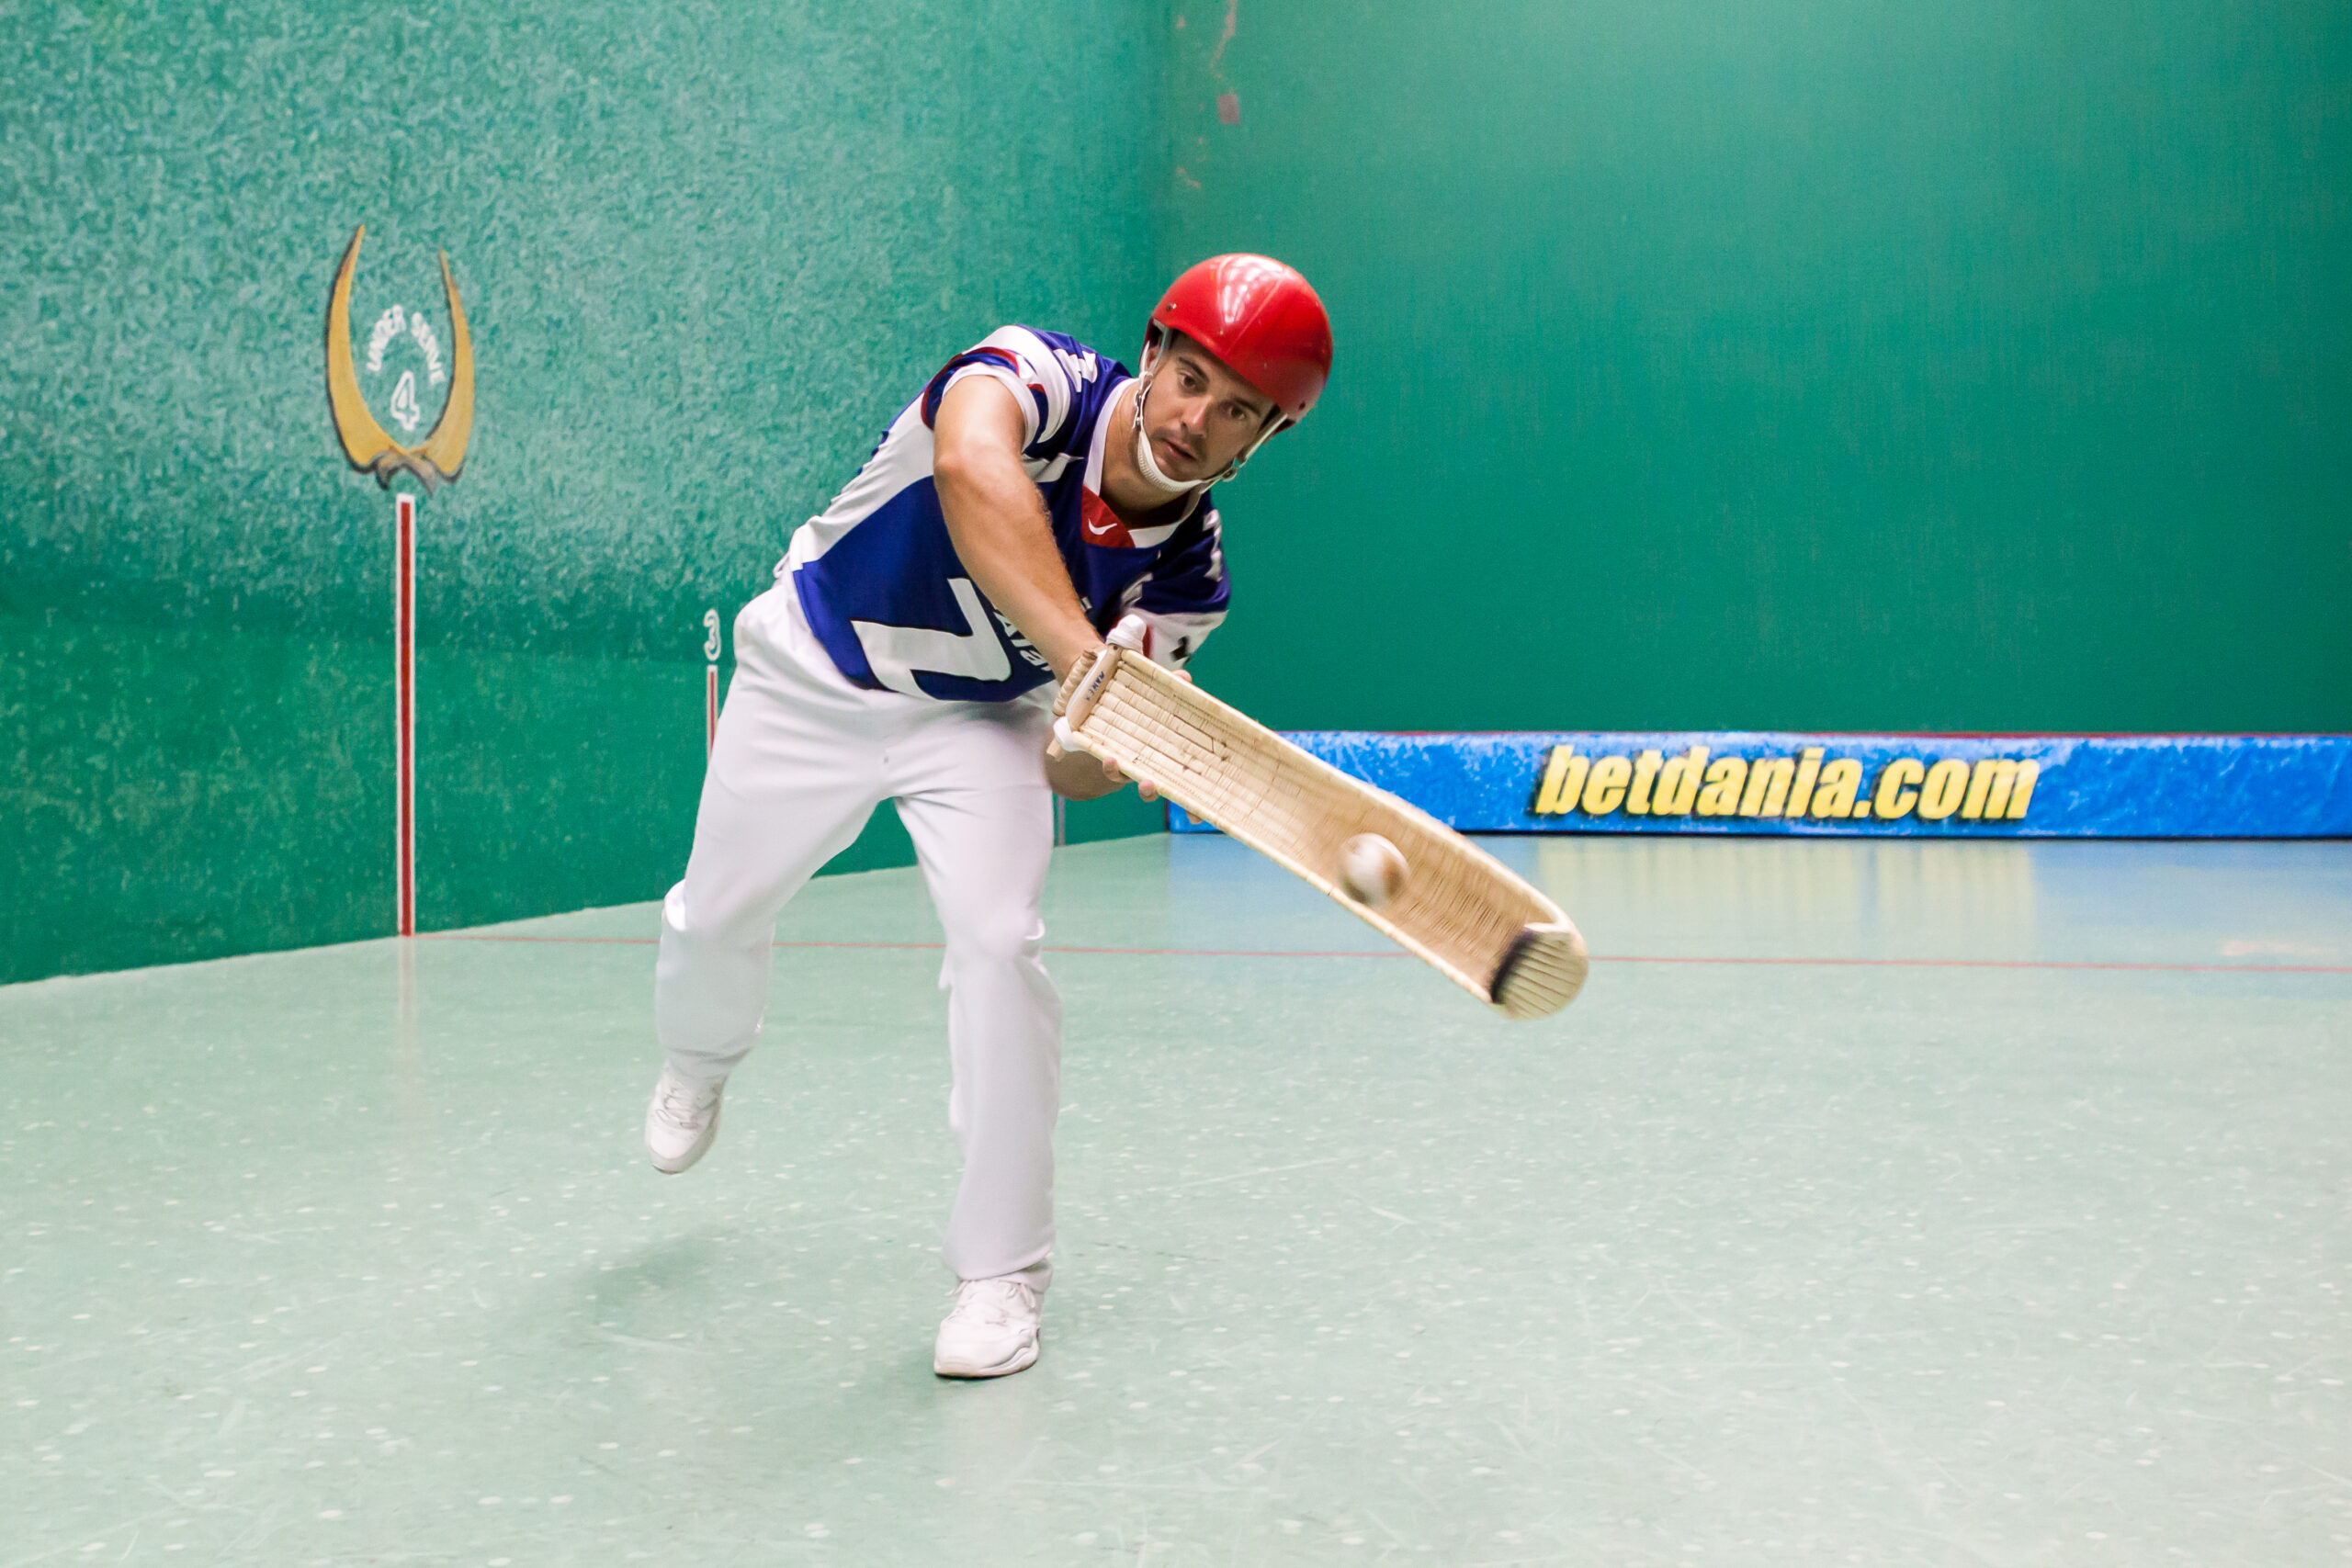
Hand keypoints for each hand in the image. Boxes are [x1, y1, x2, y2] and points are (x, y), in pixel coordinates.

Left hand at [1095, 668, 1187, 801]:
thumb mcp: (1166, 697)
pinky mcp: (1113, 760)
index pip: (1189, 789)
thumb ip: (1174, 690)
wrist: (1114, 703)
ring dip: (1132, 780)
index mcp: (1176, 760)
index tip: (1200, 820)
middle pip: (1160, 789)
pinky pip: (1112, 769)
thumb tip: (1183, 678)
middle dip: (1156, 793)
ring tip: (1130, 772)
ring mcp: (1134, 765)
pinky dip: (1111, 764)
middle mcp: (1156, 768)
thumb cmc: (1152, 706)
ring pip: (1132, 780)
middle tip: (1153, 788)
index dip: (1194, 808)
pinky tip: (1107, 755)